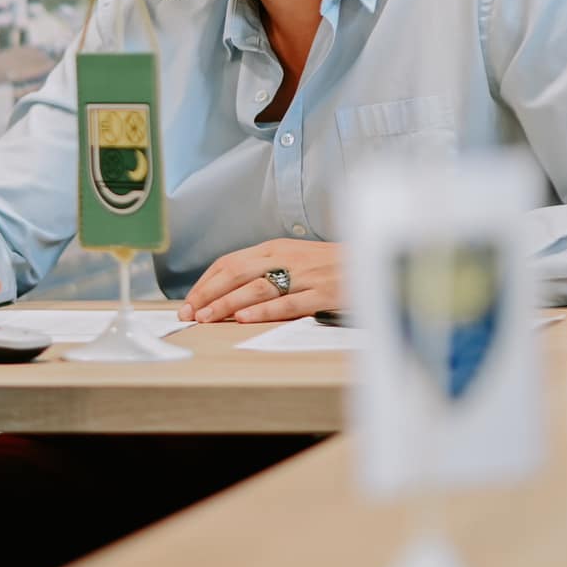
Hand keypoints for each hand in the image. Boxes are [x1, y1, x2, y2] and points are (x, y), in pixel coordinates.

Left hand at [178, 239, 339, 323]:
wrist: (376, 264)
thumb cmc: (333, 265)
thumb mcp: (296, 258)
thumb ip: (267, 269)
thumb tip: (230, 290)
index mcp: (276, 248)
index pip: (231, 262)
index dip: (207, 282)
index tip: (190, 300)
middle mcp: (287, 258)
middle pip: (237, 273)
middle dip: (209, 293)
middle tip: (189, 312)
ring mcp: (305, 276)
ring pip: (257, 288)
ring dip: (227, 304)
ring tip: (207, 318)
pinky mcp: (322, 294)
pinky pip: (288, 303)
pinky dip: (264, 311)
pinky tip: (244, 319)